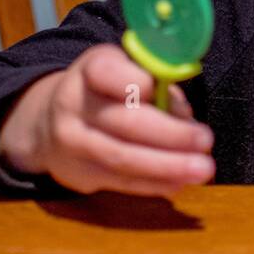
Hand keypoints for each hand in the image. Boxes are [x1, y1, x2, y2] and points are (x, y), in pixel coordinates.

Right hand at [0, 44, 215, 197]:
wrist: (48, 120)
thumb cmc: (106, 90)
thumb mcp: (127, 70)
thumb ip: (158, 85)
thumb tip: (184, 116)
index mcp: (91, 69)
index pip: (111, 74)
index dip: (140, 84)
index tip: (169, 95)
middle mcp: (74, 104)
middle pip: (124, 122)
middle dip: (170, 134)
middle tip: (206, 140)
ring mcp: (72, 141)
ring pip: (123, 157)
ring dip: (167, 166)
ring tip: (202, 169)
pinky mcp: (78, 173)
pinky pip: (120, 181)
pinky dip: (154, 184)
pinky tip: (179, 183)